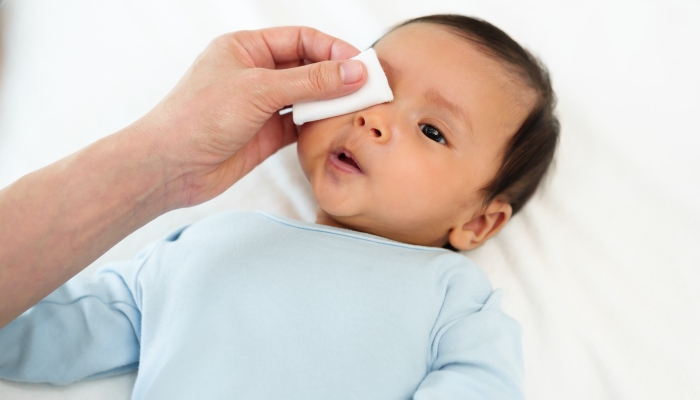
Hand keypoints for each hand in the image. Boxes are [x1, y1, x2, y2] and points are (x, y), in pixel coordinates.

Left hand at [135, 26, 366, 207]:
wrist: (171, 166)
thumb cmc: (199, 117)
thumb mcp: (259, 90)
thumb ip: (310, 81)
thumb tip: (354, 72)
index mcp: (246, 48)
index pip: (300, 39)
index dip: (332, 49)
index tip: (361, 64)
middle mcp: (255, 73)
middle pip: (307, 67)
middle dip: (337, 76)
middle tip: (369, 86)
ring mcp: (261, 105)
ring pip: (307, 97)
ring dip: (331, 101)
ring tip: (359, 106)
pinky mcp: (265, 134)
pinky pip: (301, 124)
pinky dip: (319, 125)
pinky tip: (336, 126)